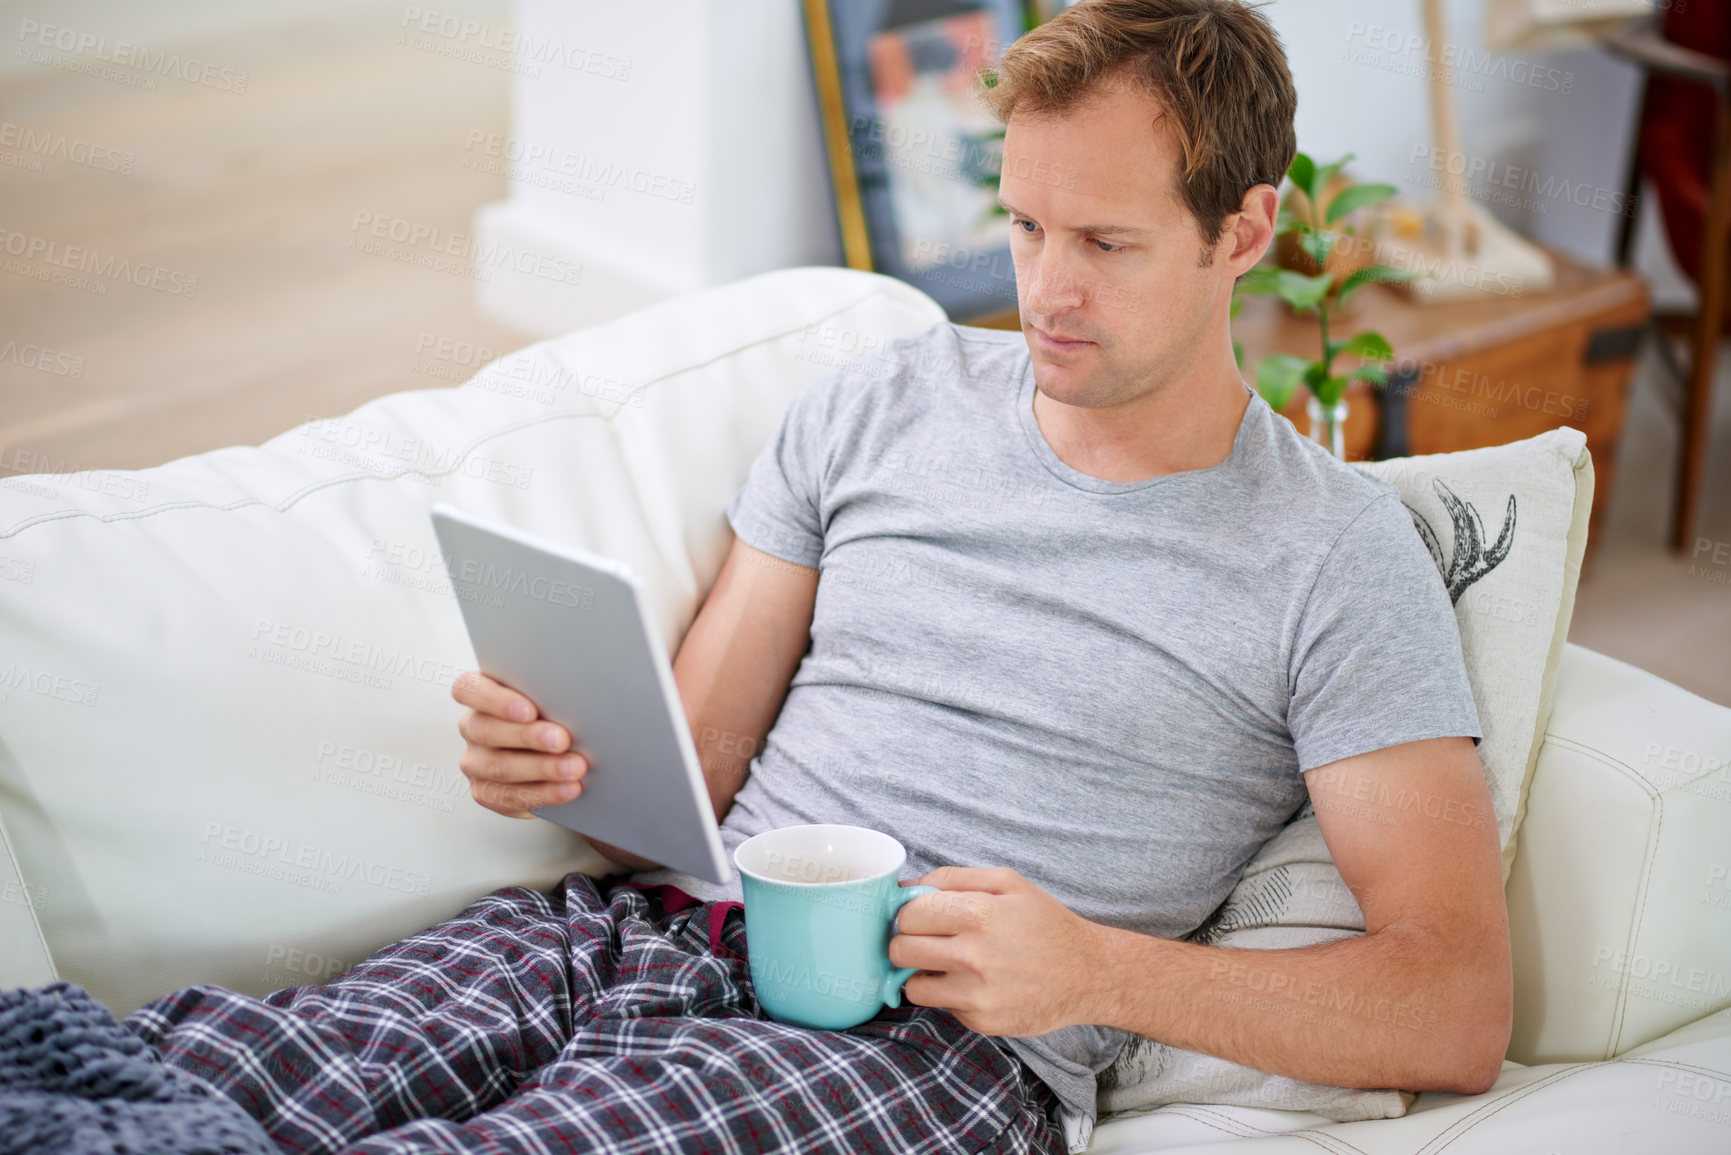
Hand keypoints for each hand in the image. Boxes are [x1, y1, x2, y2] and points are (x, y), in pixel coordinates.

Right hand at [451, 670, 586, 817]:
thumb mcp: (545, 699)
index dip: (494, 700)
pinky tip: (568, 788)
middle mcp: (472, 727)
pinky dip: (545, 792)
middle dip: (528, 736)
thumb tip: (577, 698)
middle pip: (487, 730)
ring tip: (574, 767)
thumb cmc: (547, 717)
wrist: (545, 760)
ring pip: (500, 767)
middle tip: (562, 740)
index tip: (530, 710)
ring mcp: (475, 762)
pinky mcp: (485, 792)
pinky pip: (511, 795)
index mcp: (479, 694)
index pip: (467, 689)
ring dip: (542, 768)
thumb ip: (547, 695)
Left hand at [889, 866, 1107, 1036]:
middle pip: (900, 949)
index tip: (919, 917)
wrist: (1088, 974)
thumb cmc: (1046, 924)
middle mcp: (974, 954)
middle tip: (925, 941)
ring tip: (944, 965)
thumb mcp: (1008, 882)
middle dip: (906, 943)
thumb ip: (954, 878)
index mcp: (978, 912)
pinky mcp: (981, 1021)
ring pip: (913, 985)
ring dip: (922, 974)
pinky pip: (942, 1007)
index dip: (908, 914)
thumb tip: (907, 887)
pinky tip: (975, 984)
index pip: (908, 913)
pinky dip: (950, 996)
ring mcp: (977, 992)